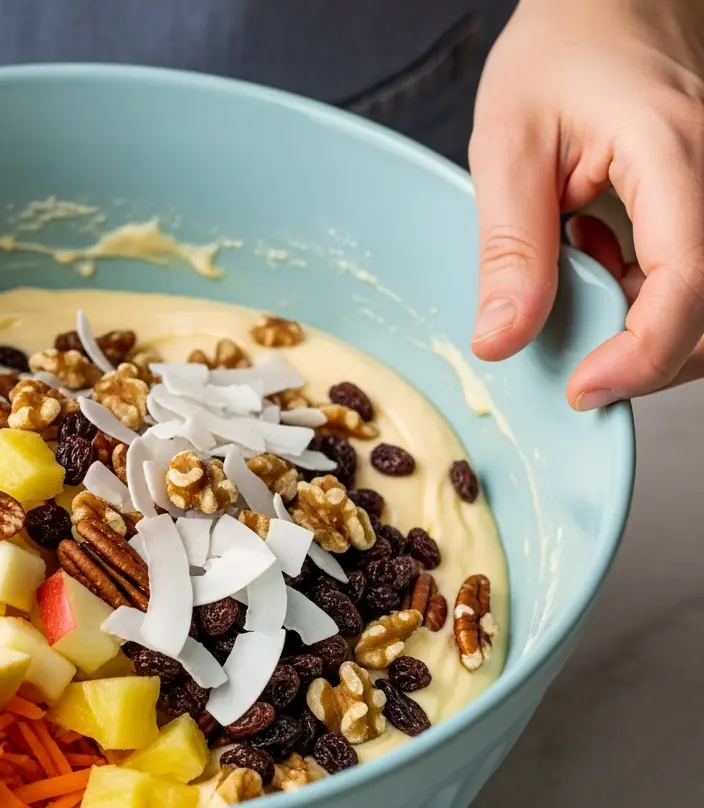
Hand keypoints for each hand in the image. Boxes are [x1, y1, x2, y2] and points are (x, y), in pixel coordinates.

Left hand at [468, 0, 703, 408]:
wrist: (610, 5)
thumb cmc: (558, 55)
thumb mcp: (508, 145)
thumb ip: (510, 247)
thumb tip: (502, 342)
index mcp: (675, 155)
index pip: (688, 280)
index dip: (642, 355)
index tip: (582, 390)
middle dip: (647, 358)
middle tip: (571, 362)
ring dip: (646, 327)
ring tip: (579, 269)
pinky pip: (697, 279)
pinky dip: (649, 296)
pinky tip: (599, 253)